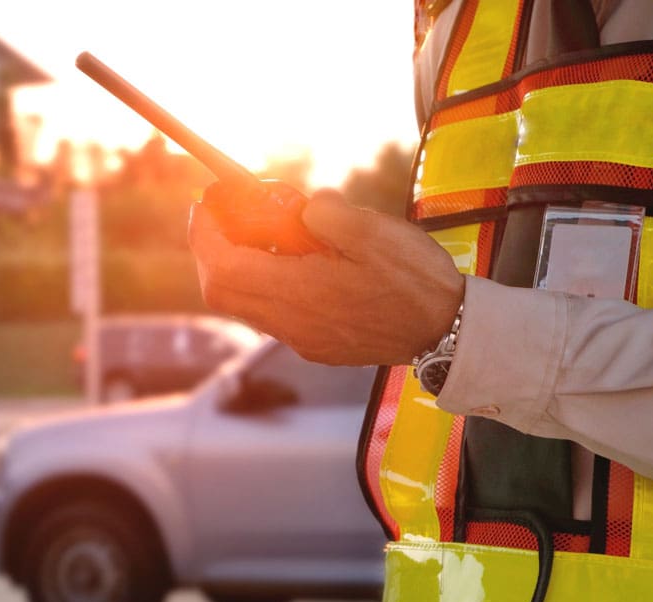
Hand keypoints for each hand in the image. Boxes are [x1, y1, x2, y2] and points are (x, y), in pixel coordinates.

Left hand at [188, 187, 464, 365]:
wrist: (448, 333)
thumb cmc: (415, 281)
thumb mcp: (371, 229)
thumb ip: (323, 212)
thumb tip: (301, 208)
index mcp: (297, 294)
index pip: (222, 267)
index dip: (204, 234)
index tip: (205, 203)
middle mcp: (289, 324)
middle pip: (221, 290)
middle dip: (212, 249)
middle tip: (224, 214)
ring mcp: (301, 339)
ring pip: (244, 304)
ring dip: (239, 265)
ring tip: (263, 231)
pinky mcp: (315, 346)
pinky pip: (271, 314)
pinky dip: (265, 282)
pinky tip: (294, 260)